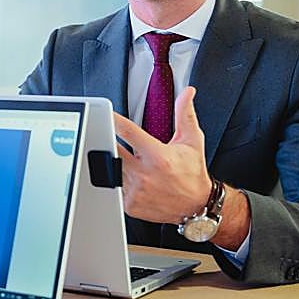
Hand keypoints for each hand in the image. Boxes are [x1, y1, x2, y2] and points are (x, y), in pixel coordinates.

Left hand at [112, 86, 211, 224]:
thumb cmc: (193, 173)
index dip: (113, 120)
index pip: (128, 132)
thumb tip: (187, 92)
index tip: (106, 114)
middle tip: (102, 134)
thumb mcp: (192, 141)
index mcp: (158, 156)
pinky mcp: (129, 204)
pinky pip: (113, 187)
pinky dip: (115, 180)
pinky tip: (125, 175)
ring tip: (115, 156)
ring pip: (110, 169)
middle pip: (112, 150)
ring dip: (109, 160)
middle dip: (106, 141)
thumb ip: (185, 114)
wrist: (196, 206)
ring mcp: (135, 191)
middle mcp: (144, 174)